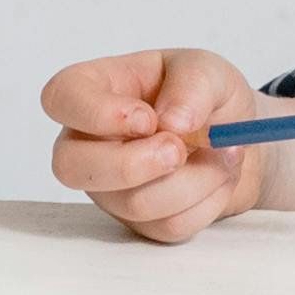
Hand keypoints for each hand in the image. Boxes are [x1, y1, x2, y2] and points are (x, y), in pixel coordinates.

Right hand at [42, 46, 267, 243]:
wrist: (234, 138)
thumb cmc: (204, 96)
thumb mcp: (206, 69)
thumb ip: (193, 84)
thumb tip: (173, 121)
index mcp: (94, 89)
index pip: (60, 98)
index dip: (96, 113)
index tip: (147, 119)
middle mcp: (89, 141)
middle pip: (69, 167)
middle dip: (134, 164)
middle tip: (180, 150)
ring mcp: (109, 186)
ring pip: (132, 202)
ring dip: (193, 181)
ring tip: (221, 153)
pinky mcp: (139, 221)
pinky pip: (167, 225)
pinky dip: (206, 202)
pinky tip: (216, 176)